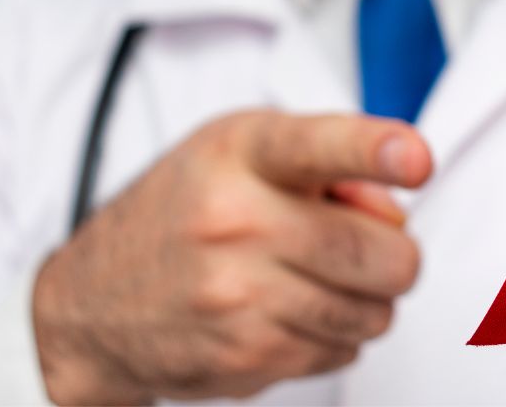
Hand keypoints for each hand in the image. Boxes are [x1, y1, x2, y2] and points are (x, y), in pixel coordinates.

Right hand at [32, 110, 431, 404]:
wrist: (90, 304)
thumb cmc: (182, 211)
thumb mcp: (240, 149)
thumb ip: (328, 159)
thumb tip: (396, 210)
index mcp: (241, 154)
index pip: (319, 145)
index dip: (375, 150)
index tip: (415, 157)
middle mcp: (237, 223)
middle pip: (385, 255)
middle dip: (396, 254)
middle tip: (367, 246)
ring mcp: (240, 298)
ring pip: (376, 313)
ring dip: (365, 299)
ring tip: (314, 277)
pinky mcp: (246, 359)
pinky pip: (344, 353)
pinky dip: (332, 335)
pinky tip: (287, 311)